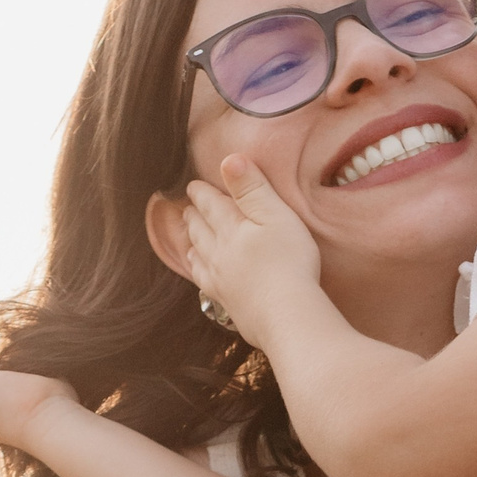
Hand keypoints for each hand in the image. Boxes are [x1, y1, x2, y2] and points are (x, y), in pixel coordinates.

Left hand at [178, 157, 322, 348]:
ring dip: (191, 240)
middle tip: (187, 207)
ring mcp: (220, 279)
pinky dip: (196, 270)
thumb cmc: (289, 263)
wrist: (286, 316)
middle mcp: (218, 252)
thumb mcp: (277, 216)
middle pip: (200, 228)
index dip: (201, 192)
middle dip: (193, 214)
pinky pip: (203, 281)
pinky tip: (199, 272)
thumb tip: (228, 160)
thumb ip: (252, 188)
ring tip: (188, 234)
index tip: (193, 185)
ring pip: (197, 254)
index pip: (210, 204)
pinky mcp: (227, 302)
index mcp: (231, 227)